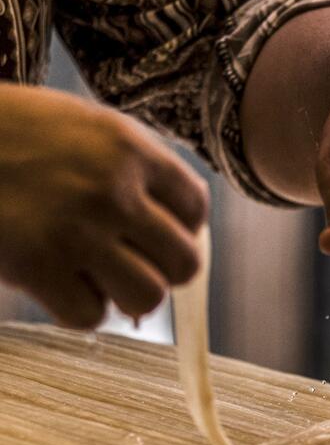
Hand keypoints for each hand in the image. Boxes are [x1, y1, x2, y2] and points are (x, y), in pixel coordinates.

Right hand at [0, 85, 208, 328]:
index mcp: (130, 149)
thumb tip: (188, 229)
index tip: (156, 229)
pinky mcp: (36, 267)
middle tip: (134, 259)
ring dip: (127, 294)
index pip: (196, 208)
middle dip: (164, 268)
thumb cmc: (17, 134)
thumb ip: (141, 170)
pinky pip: (90, 316)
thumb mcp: (89, 128)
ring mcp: (76, 232)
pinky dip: (79, 307)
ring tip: (99, 274)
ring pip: (148, 298)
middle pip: (185, 263)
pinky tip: (60, 282)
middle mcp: (112, 191)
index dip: (183, 226)